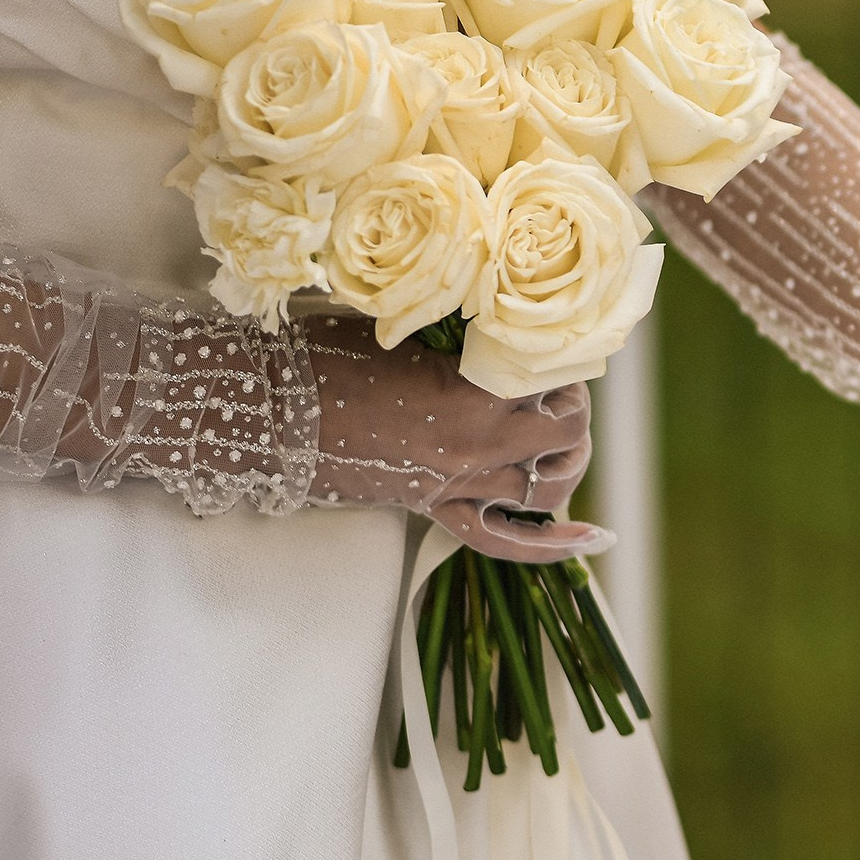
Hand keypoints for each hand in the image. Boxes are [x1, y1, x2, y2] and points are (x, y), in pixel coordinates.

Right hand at [300, 317, 609, 562]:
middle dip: (572, 403)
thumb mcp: (404, 326)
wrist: (264, 410)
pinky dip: (550, 545)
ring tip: (562, 434)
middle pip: (567, 432)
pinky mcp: (434, 508)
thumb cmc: (327, 355)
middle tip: (551, 381)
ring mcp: (457, 485)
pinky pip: (503, 541)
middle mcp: (476, 448)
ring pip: (548, 488)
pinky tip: (594, 541)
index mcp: (474, 396)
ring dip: (566, 458)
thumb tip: (505, 313)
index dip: (563, 354)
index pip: (554, 377)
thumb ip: (462, 331)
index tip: (550, 338)